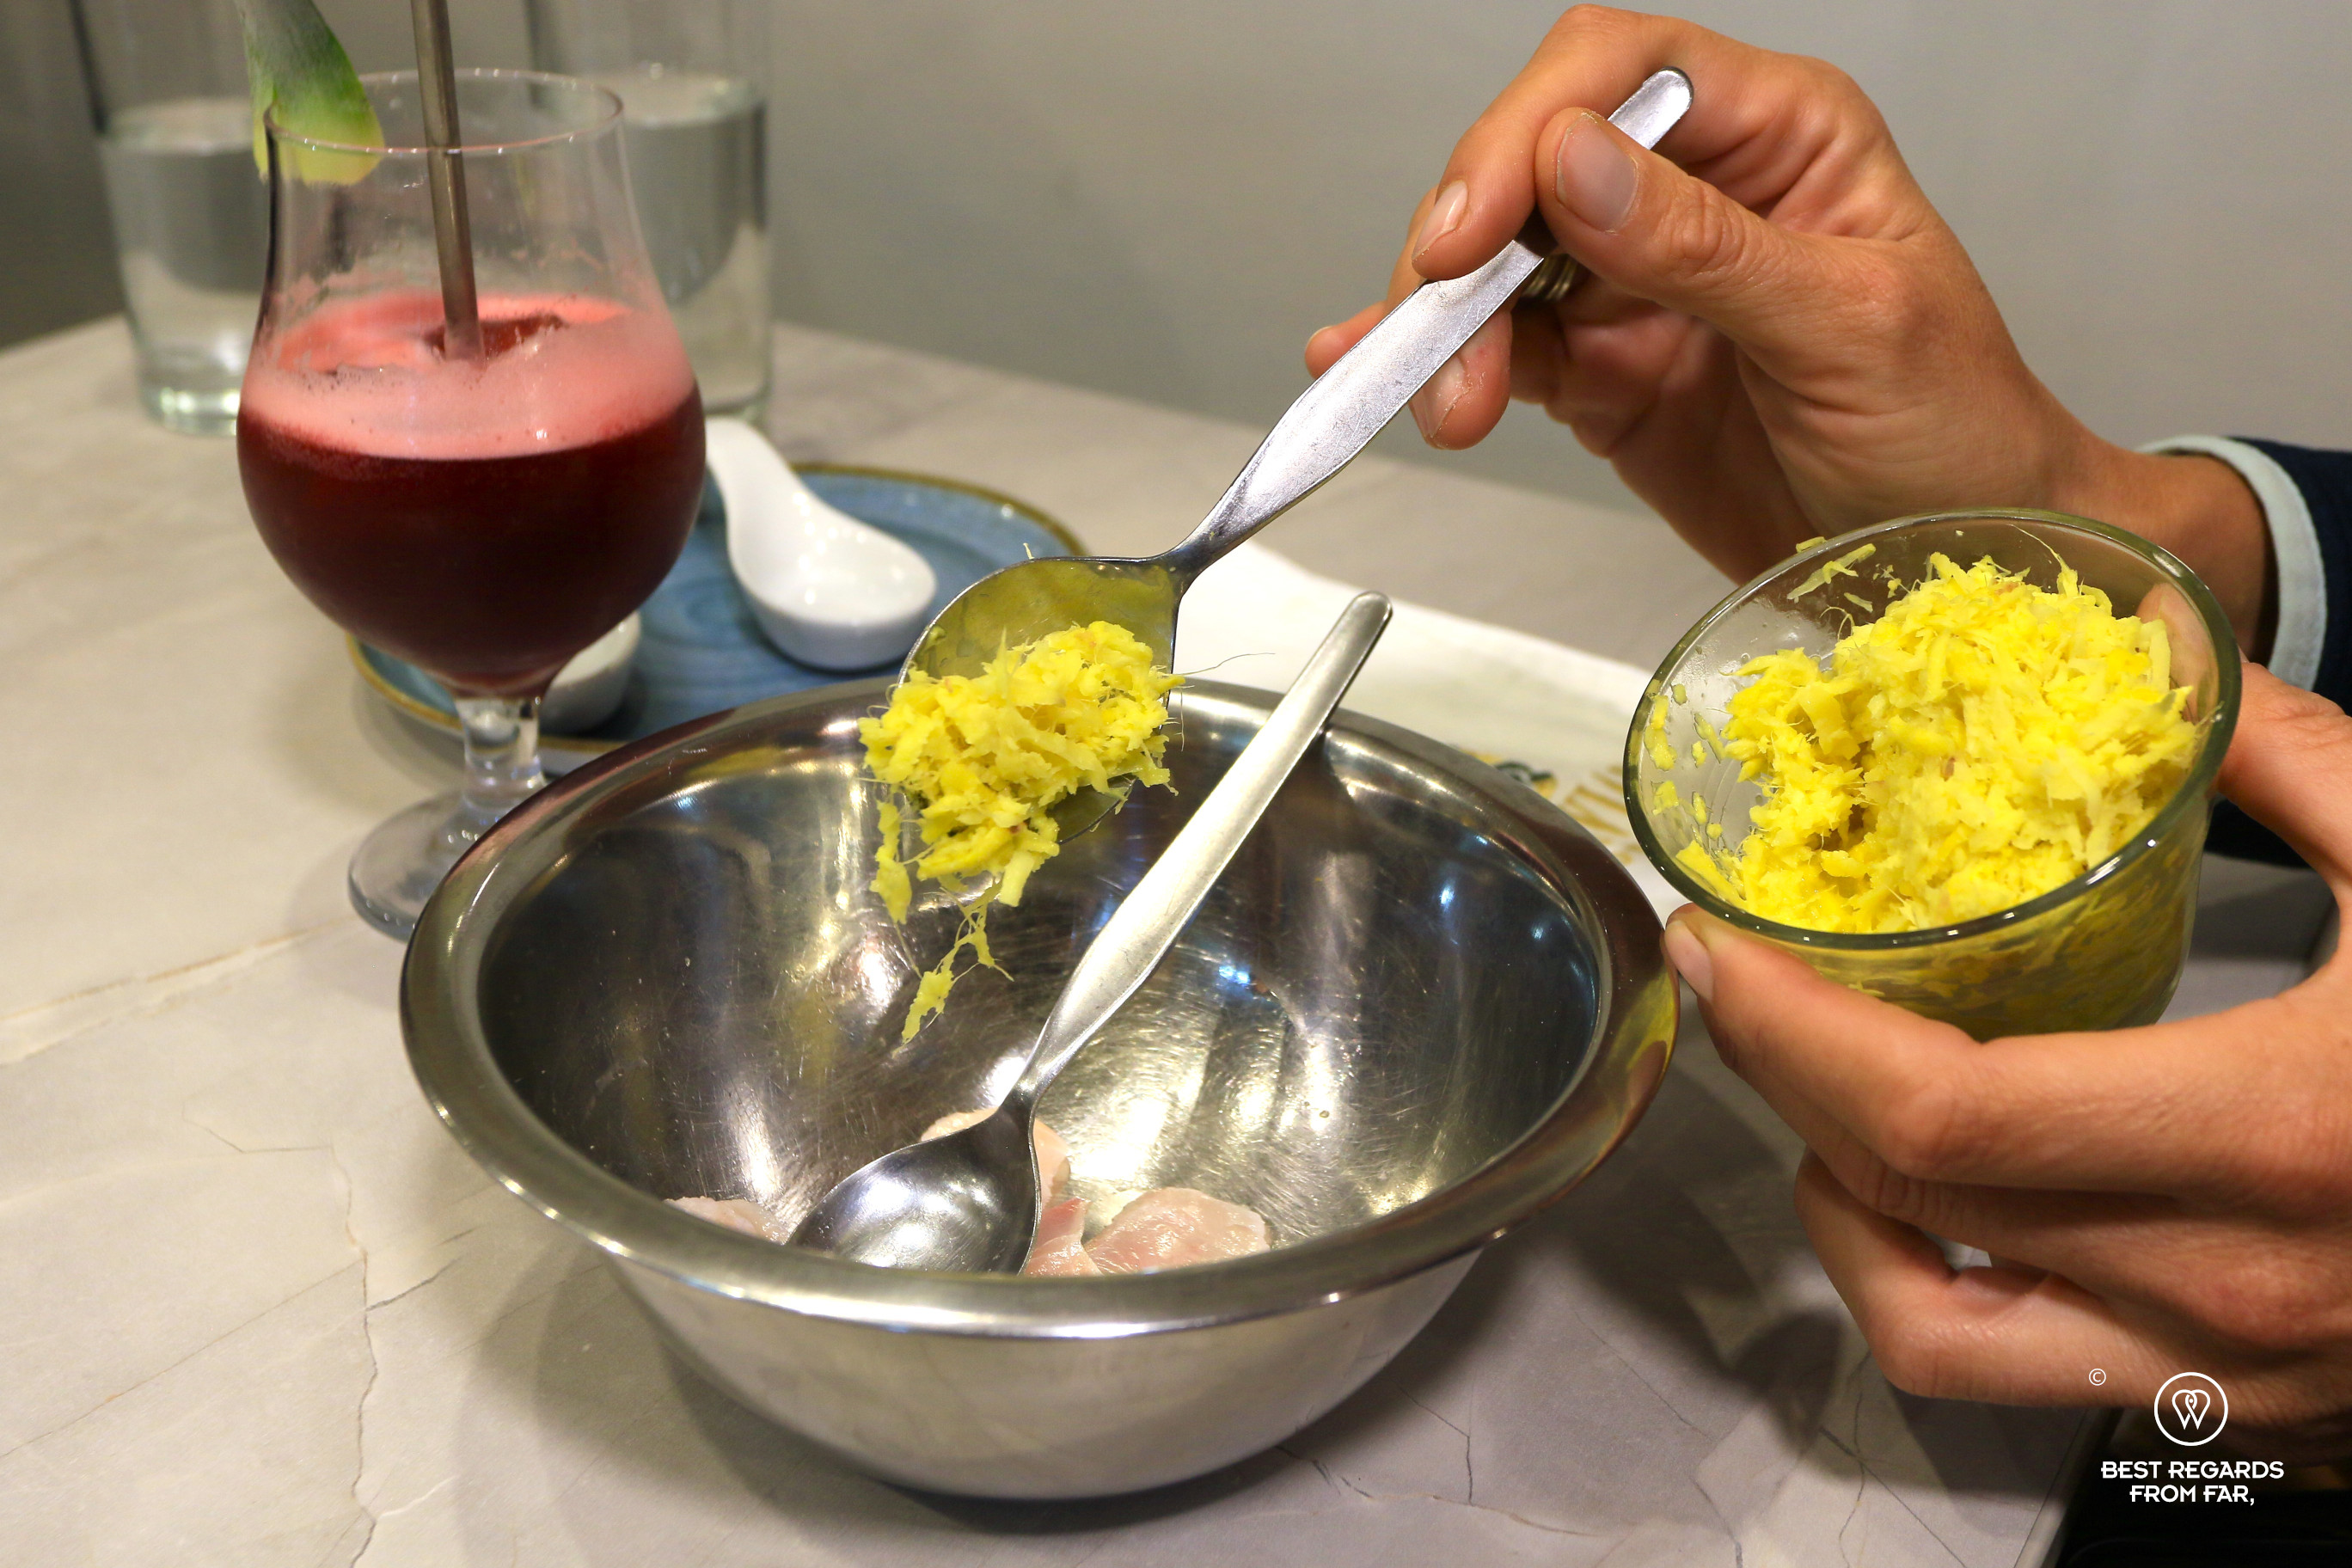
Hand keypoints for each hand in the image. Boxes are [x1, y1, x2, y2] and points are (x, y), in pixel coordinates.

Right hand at [1307, 6, 2270, 652]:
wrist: (1969, 565)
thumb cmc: (1960, 432)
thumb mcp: (1851, 327)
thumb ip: (1708, 246)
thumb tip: (1577, 165)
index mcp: (1781, 136)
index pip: (1625, 73)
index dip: (1530, 132)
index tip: (1476, 226)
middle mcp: (1698, 189)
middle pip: (1534, 162)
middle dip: (1469, 242)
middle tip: (1436, 322)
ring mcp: (1642, 282)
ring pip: (1501, 263)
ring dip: (1447, 327)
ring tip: (1445, 403)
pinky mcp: (1605, 370)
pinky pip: (1503, 352)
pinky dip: (1441, 366)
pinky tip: (1388, 376)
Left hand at [1661, 661, 2351, 1458]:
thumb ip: (2317, 762)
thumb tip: (2192, 670)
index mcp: (2273, 1136)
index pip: (1939, 1119)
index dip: (1791, 1035)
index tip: (1722, 949)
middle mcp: (2231, 1289)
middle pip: (1907, 1208)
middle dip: (1781, 1087)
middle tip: (1742, 989)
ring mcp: (2233, 1374)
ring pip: (1938, 1338)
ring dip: (1841, 1219)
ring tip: (1822, 1107)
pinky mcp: (2246, 1410)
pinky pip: (2030, 1379)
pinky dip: (1936, 1293)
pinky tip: (1940, 1201)